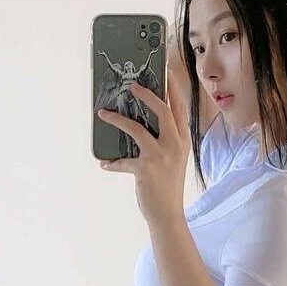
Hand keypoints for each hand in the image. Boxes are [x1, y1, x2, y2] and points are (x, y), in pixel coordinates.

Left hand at [97, 77, 190, 226]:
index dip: (173, 88)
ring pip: (136, 129)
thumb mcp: (173, 159)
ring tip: (103, 114)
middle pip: (163, 110)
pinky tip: (105, 164)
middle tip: (132, 85)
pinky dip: (112, 162)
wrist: (168, 214)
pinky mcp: (145, 168)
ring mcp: (160, 156)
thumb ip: (165, 140)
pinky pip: (123, 160)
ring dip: (117, 120)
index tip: (167, 71)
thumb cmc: (168, 185)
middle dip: (146, 94)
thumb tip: (142, 123)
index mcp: (183, 140)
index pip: (180, 108)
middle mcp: (174, 145)